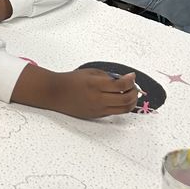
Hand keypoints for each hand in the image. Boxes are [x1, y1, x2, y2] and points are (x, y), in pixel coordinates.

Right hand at [12, 65, 138, 118]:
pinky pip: (114, 112)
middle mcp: (97, 98)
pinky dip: (121, 106)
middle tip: (134, 86)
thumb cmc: (71, 81)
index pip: (122, 85)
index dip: (131, 80)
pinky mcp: (96, 116)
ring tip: (130, 94)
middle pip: (126, 99)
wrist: (55, 93)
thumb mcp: (90, 72)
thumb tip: (125, 81)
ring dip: (131, 102)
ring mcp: (97, 109)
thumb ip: (108, 76)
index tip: (132, 76)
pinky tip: (119, 99)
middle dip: (134, 92)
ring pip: (124, 109)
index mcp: (95, 84)